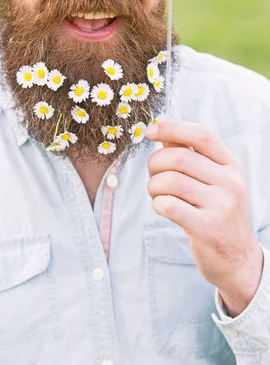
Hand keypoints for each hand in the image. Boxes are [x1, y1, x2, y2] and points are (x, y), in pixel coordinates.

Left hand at [145, 120, 263, 316]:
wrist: (238, 260)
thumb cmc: (217, 213)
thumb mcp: (213, 181)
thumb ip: (189, 155)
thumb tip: (161, 132)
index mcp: (230, 165)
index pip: (201, 135)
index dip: (171, 128)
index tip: (150, 132)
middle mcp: (230, 182)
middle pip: (178, 158)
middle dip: (155, 164)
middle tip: (153, 175)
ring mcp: (221, 205)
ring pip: (170, 181)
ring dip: (153, 186)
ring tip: (157, 194)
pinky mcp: (207, 228)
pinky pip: (168, 205)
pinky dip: (158, 203)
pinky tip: (163, 208)